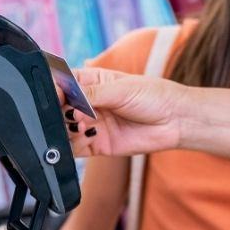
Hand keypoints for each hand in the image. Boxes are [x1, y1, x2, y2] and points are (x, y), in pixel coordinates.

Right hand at [62, 67, 185, 157]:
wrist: (175, 121)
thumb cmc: (153, 96)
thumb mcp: (121, 89)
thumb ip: (92, 95)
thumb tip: (68, 100)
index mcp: (91, 82)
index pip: (63, 83)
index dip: (54, 89)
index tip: (53, 95)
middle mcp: (88, 103)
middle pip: (59, 107)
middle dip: (57, 112)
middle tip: (68, 114)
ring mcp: (91, 124)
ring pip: (64, 129)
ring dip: (62, 130)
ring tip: (77, 127)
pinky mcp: (96, 144)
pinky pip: (75, 148)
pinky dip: (69, 148)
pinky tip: (76, 142)